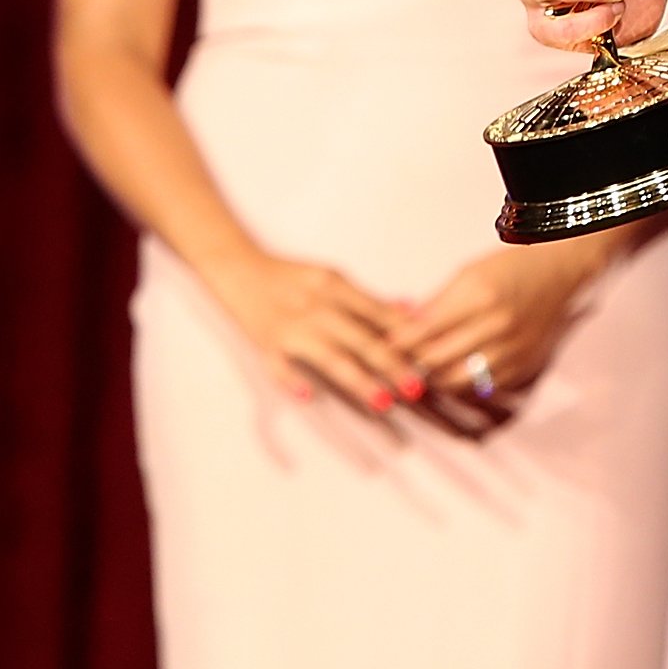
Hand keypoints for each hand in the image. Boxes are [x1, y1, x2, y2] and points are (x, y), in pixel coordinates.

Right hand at [200, 249, 420, 413]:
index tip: (430, 355)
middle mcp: (316, 306)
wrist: (237, 266)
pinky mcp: (265, 343)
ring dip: (359, 380)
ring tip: (384, 402)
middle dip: (392, 365)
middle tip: (417, 388)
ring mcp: (290, 327)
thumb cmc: (290, 276)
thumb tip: (411, 311)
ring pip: (330, 357)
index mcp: (334, 286)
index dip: (405, 336)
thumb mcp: (331, 277)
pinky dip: (292, 381)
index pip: (377, 313)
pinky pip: (280, 366)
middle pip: (361, 338)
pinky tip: (310, 397)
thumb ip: (367, 298)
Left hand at [386, 233, 634, 410]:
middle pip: (436, 361)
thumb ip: (436, 304)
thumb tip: (400, 327)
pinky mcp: (524, 367)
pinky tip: (454, 373)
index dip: (399, 342)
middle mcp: (497, 326)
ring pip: (456, 381)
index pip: (424, 331)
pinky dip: (464, 384)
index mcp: (480, 296)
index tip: (384, 344)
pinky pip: (482, 388)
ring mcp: (513, 350)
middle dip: (412, 363)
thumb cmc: (512, 268)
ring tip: (423, 370)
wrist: (565, 273)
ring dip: (435, 379)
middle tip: (396, 363)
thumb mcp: (469, 273)